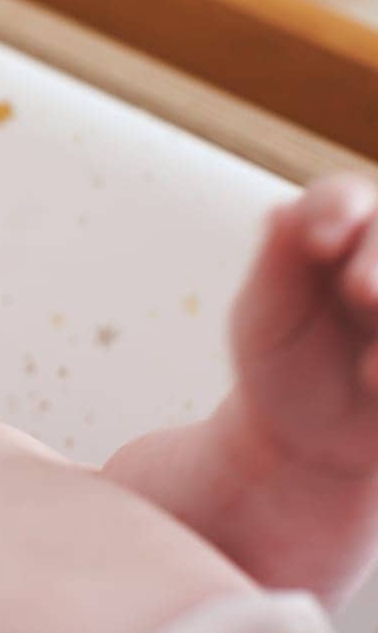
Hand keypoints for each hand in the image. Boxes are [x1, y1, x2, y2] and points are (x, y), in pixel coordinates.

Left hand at [230, 172, 377, 476]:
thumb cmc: (280, 363)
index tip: (320, 244)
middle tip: (360, 292)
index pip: (343, 196)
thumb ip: (277, 266)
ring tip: (369, 372)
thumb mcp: (265, 319)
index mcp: (335, 234)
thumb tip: (282, 211)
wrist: (310, 436)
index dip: (338, 208)